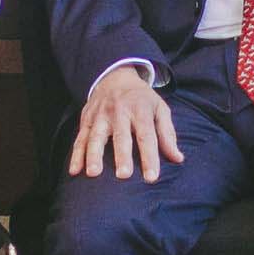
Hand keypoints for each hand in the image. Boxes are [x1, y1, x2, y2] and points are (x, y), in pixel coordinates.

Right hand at [74, 63, 181, 181]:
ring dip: (94, 155)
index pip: (147, 136)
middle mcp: (119, 111)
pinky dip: (75, 155)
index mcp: (140, 109)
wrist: (116, 76)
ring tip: (93, 173)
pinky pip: (80, 138)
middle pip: (121, 136)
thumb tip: (178, 159)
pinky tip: (74, 171)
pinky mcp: (86, 119)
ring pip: (96, 136)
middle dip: (121, 155)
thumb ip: (168, 134)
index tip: (151, 177)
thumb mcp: (160, 109)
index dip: (149, 157)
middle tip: (123, 175)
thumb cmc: (142, 99)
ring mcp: (100, 115)